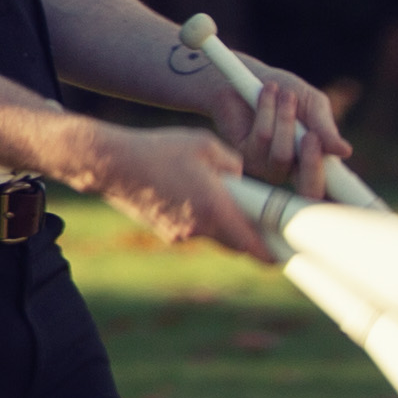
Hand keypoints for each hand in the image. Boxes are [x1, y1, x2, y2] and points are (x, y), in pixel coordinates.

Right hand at [68, 121, 275, 262]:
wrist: (110, 165)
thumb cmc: (159, 149)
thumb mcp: (206, 145)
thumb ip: (235, 165)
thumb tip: (244, 177)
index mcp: (215, 209)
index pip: (255, 247)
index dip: (275, 252)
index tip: (288, 251)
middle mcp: (199, 229)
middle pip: (238, 244)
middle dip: (250, 233)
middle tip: (257, 215)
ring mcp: (180, 234)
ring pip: (215, 235)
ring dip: (222, 221)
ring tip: (212, 192)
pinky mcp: (165, 232)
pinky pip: (193, 229)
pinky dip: (199, 216)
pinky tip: (186, 192)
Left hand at [210, 55, 352, 190]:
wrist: (246, 76)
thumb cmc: (285, 91)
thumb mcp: (313, 104)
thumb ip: (325, 127)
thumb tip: (344, 152)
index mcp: (316, 161)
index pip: (331, 191)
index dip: (343, 201)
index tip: (357, 203)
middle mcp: (293, 170)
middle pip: (309, 189)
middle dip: (312, 160)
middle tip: (311, 135)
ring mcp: (267, 167)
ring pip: (283, 155)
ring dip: (285, 119)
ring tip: (285, 95)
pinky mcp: (244, 156)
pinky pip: (262, 139)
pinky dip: (267, 112)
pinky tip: (265, 95)